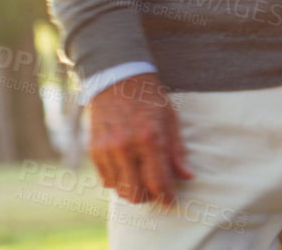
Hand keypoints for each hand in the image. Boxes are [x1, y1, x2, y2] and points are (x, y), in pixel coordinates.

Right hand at [88, 72, 192, 206]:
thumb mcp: (170, 119)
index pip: (158, 182)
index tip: (171, 203)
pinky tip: (127, 170)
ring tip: (142, 180)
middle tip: (157, 192)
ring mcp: (106, 149)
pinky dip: (117, 180)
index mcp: (149, 138)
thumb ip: (177, 151)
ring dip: (132, 190)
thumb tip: (187, 176)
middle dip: (148, 198)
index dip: (167, 198)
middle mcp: (125, 147)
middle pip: (135, 193)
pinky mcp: (93, 149)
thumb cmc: (149, 97)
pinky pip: (105, 179)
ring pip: (118, 189)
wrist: (117, 77)